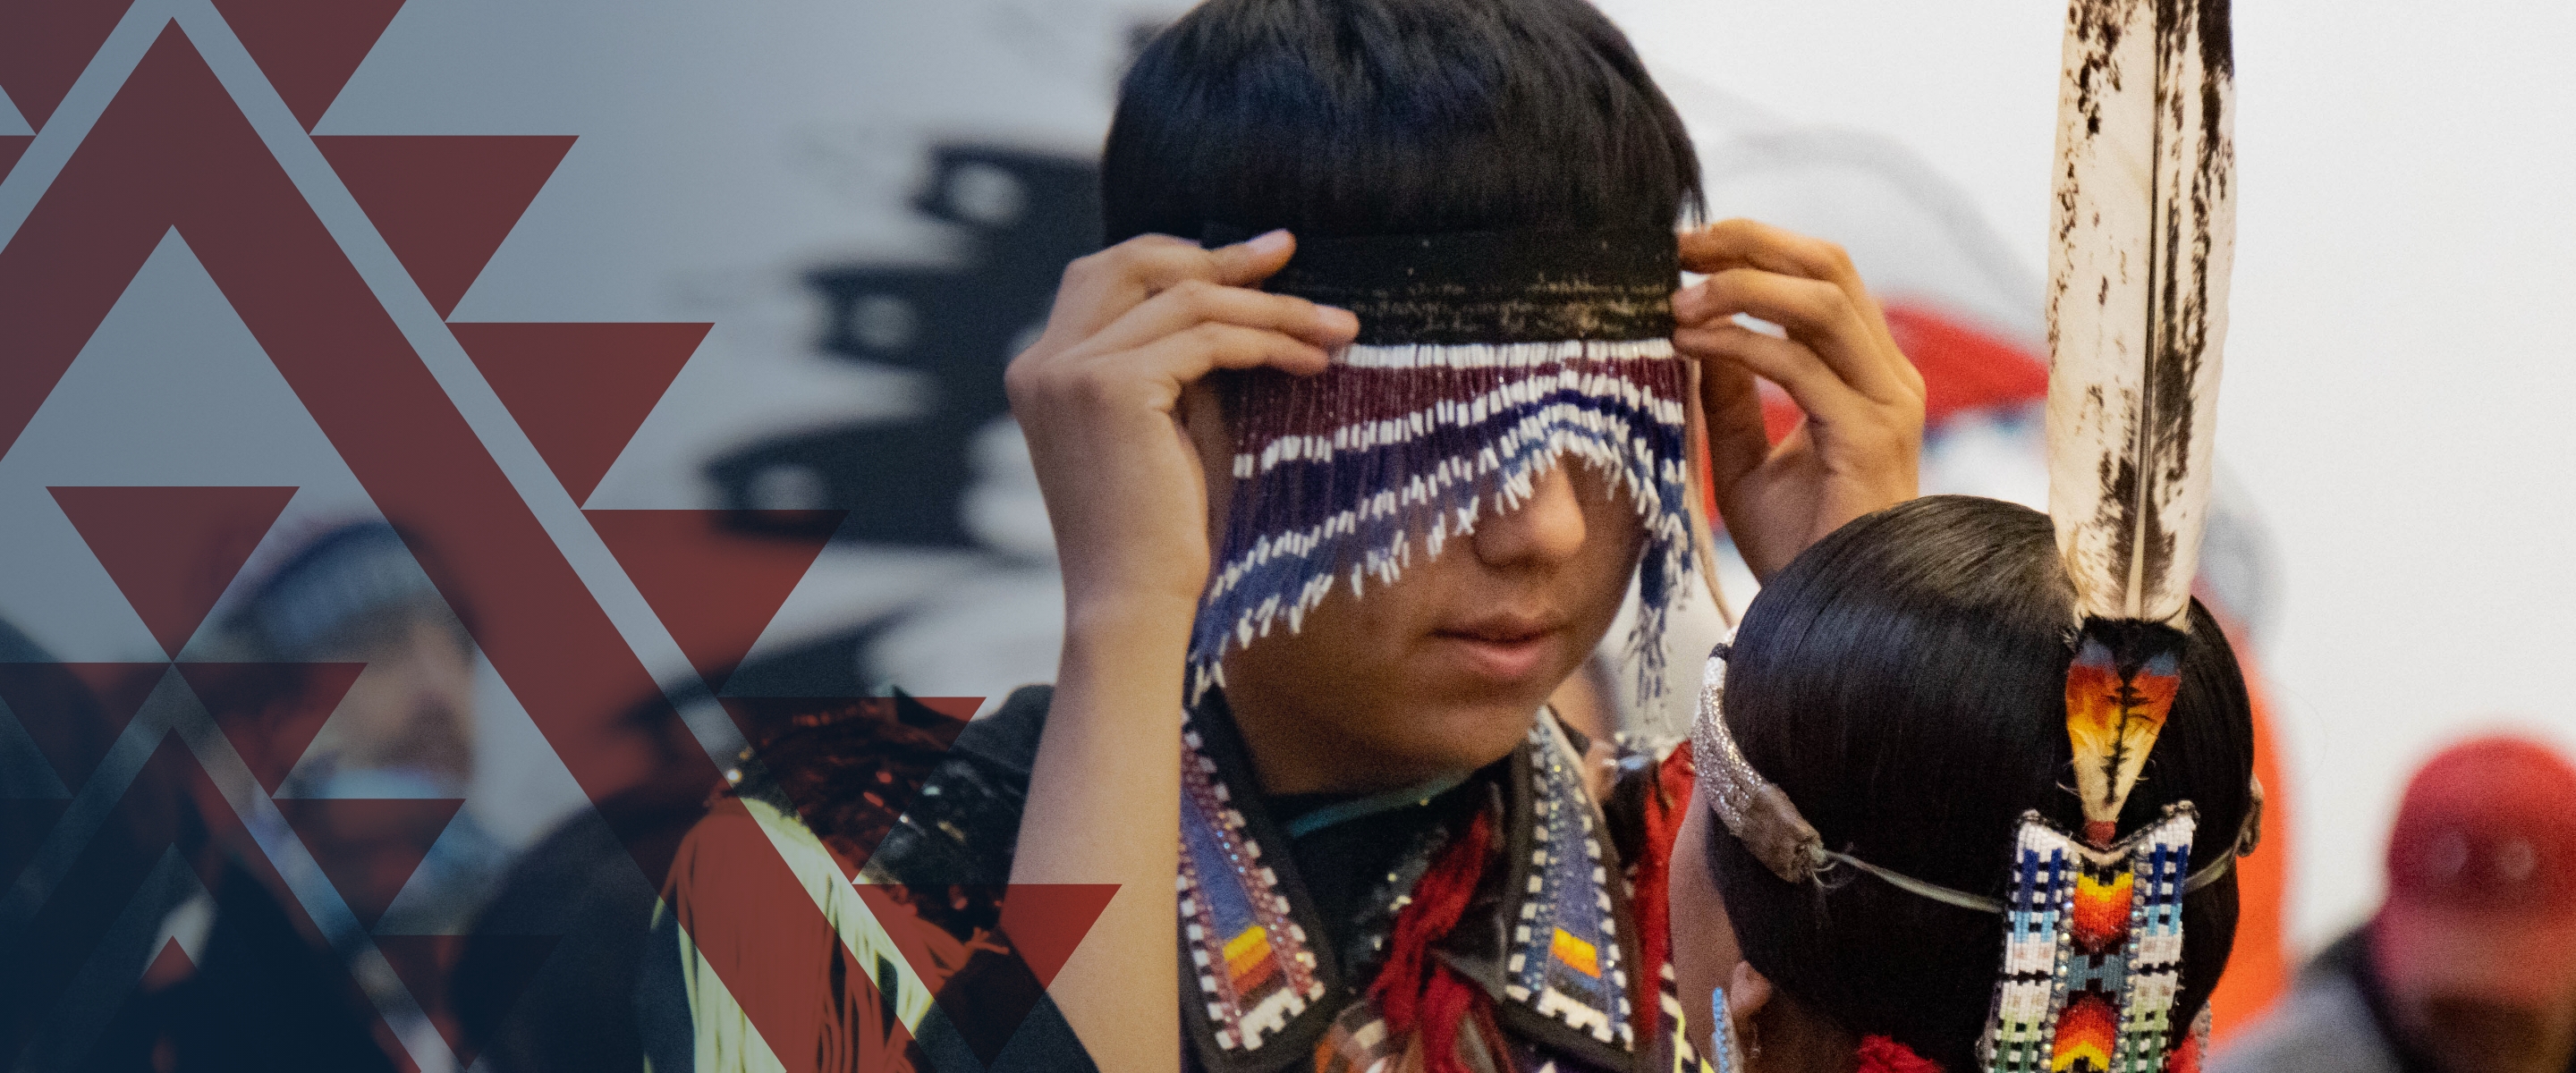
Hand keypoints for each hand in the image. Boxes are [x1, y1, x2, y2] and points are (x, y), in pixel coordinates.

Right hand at [1005, 230, 1358, 634]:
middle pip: (1137, 263)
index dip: (1184, 256)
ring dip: (1272, 308)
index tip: (1260, 256)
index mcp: (1042, 369)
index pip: (1109, 276)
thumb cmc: (1159, 533)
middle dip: (1221, 255)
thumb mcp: (1169, 427)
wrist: (1132, 604)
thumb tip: (1244, 302)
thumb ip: (1184, 363)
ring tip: (1335, 328)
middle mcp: (1043, 361)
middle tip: (1291, 252)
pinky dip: (1268, 341)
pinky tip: (1311, 361)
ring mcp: (1069, 370)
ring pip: (1188, 300)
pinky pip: (1207, 340)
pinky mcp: (1110, 387)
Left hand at [1674, 219, 1923, 578]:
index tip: (1686, 248)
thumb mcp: (1744, 456)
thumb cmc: (1795, 547)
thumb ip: (1728, 392)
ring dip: (1739, 287)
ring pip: (1821, 302)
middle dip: (1749, 242)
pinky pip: (1799, 366)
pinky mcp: (1868, 436)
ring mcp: (1886, 404)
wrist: (1831, 616)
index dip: (1756, 246)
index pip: (1822, 275)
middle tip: (1677, 247)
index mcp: (1866, 373)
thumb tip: (1695, 325)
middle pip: (1829, 265)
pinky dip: (1738, 344)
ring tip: (1675, 300)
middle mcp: (1887, 377)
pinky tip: (1688, 344)